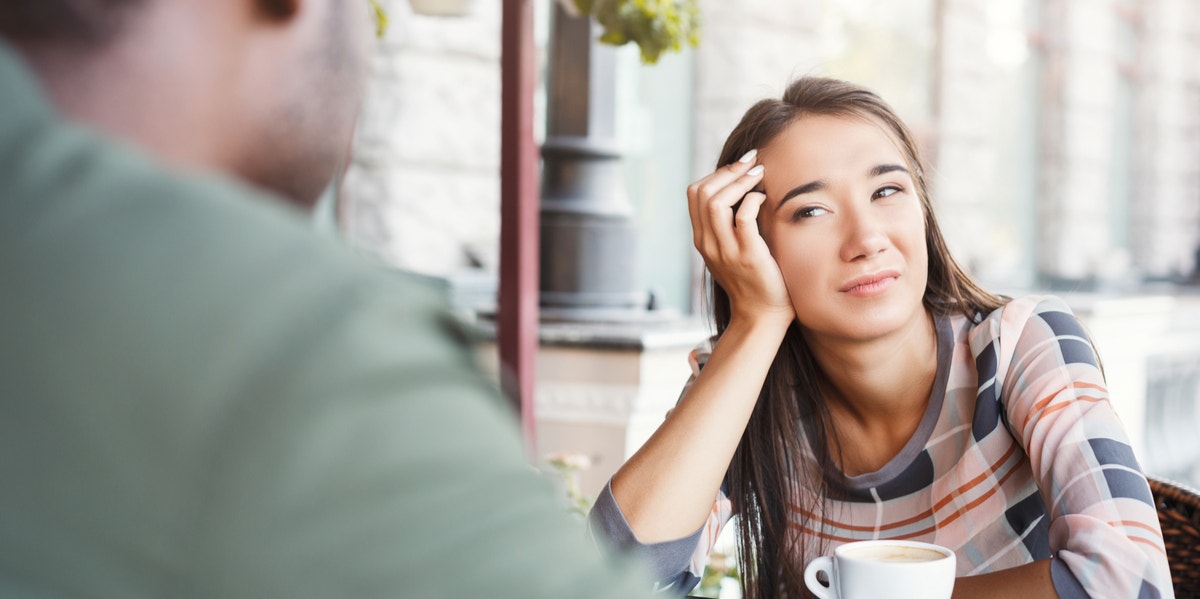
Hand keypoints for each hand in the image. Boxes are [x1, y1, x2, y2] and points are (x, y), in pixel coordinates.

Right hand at [687, 150, 794, 326]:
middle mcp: (708, 244)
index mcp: (702, 239)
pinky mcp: (748, 256)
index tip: (739, 166)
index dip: (716, 173)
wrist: (761, 315)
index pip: (694, 193)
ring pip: (717, 202)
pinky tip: (765, 197)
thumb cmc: (753, 279)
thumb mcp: (730, 249)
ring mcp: (725, 251)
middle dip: (728, 171)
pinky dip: (753, 200)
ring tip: (759, 173)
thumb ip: (728, 225)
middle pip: (702, 193)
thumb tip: (742, 189)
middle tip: (752, 162)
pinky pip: (743, 218)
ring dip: (739, 181)